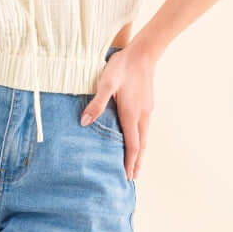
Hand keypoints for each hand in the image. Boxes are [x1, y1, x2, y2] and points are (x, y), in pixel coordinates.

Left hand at [80, 42, 154, 180]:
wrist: (143, 53)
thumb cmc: (122, 67)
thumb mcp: (106, 83)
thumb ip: (96, 104)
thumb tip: (85, 123)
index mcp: (131, 114)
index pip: (132, 145)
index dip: (130, 162)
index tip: (128, 176)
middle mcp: (142, 115)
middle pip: (141, 146)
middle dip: (137, 163)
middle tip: (133, 178)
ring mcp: (147, 110)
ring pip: (145, 137)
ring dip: (140, 152)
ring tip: (135, 164)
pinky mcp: (147, 104)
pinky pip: (144, 129)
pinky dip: (140, 140)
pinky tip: (135, 140)